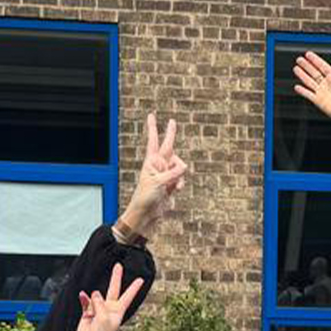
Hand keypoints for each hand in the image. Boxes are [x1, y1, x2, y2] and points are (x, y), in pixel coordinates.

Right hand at [76, 262, 145, 330]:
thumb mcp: (104, 319)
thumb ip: (100, 304)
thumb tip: (94, 293)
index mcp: (118, 311)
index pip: (128, 296)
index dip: (134, 287)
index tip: (141, 279)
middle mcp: (109, 309)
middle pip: (114, 289)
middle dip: (116, 277)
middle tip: (118, 266)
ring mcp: (98, 310)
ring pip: (96, 297)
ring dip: (93, 299)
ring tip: (92, 314)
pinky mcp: (88, 312)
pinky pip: (85, 301)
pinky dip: (84, 298)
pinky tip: (82, 295)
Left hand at [118, 115, 188, 238]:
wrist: (146, 214)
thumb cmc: (146, 198)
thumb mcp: (159, 183)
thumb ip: (173, 173)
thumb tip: (185, 166)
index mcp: (151, 162)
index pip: (153, 141)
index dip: (153, 128)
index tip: (152, 116)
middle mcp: (159, 165)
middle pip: (168, 146)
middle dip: (171, 134)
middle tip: (173, 121)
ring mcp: (166, 174)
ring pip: (180, 167)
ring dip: (179, 176)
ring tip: (172, 186)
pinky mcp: (171, 183)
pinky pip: (181, 179)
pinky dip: (180, 184)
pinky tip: (174, 191)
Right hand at [290, 50, 330, 129]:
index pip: (322, 66)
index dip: (315, 60)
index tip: (308, 54)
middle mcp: (326, 84)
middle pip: (314, 72)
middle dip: (306, 66)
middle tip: (299, 59)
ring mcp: (322, 92)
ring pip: (309, 81)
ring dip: (302, 75)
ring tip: (296, 68)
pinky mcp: (318, 101)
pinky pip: (308, 95)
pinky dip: (302, 91)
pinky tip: (297, 87)